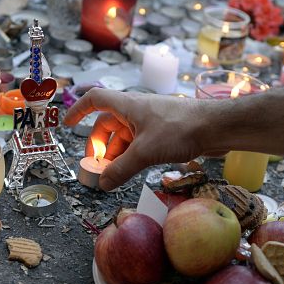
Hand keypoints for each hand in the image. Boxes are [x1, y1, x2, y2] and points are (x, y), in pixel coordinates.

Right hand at [63, 88, 210, 190]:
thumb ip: (121, 169)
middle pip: (107, 125)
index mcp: (128, 106)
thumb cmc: (180, 130)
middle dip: (99, 146)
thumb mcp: (145, 152)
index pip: (95, 99)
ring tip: (114, 176)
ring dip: (116, 155)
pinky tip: (132, 172)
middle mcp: (136, 111)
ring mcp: (150, 121)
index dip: (78, 110)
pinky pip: (139, 143)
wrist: (215, 127)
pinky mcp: (163, 132)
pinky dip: (131, 157)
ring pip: (124, 137)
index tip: (67, 125)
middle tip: (96, 168)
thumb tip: (101, 184)